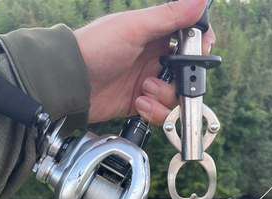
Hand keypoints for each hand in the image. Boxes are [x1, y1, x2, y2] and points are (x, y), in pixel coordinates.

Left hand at [74, 0, 214, 125]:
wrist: (72, 82)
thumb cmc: (96, 47)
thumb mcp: (134, 28)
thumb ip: (169, 16)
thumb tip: (200, 0)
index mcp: (154, 35)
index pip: (188, 39)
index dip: (198, 47)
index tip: (199, 53)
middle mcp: (154, 59)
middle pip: (185, 73)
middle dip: (181, 80)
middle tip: (165, 77)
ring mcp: (147, 83)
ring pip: (175, 96)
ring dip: (163, 96)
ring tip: (144, 89)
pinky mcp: (140, 104)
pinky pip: (160, 113)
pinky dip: (153, 111)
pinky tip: (138, 103)